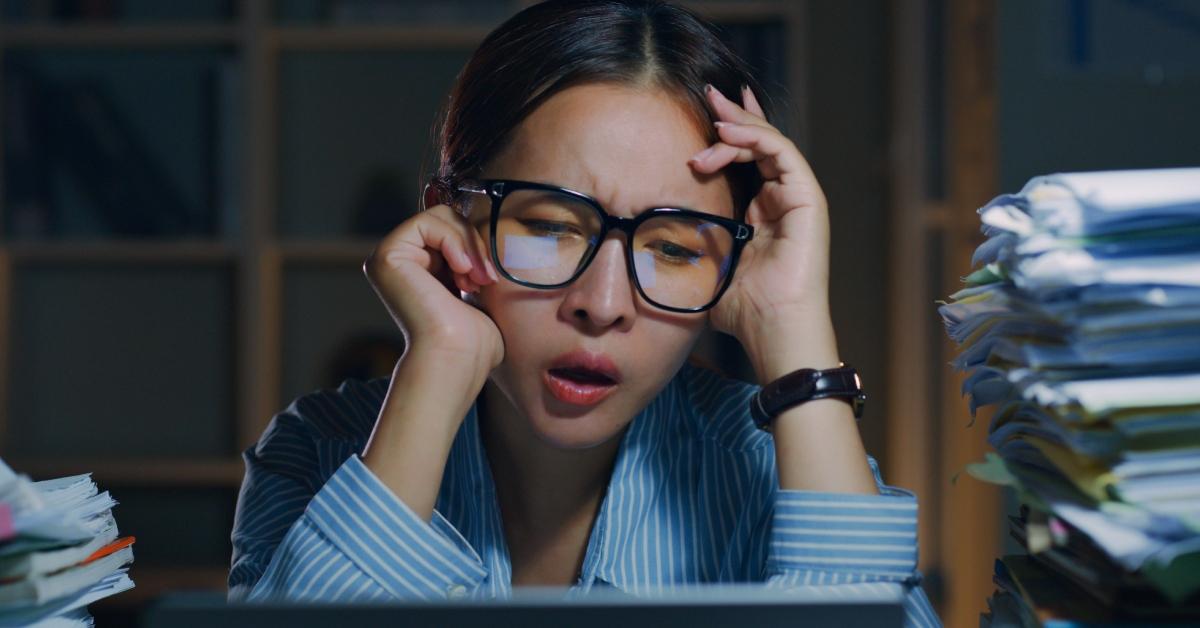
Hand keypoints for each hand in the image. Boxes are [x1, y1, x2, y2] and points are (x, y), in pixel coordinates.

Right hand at [363, 204, 504, 376]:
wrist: (457, 357)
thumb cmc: (473, 339)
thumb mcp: (478, 289)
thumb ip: (475, 262)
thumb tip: (490, 232)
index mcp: (417, 268)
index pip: (452, 228)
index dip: (476, 245)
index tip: (488, 279)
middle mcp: (399, 261)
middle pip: (446, 217)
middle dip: (473, 242)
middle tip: (485, 278)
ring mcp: (389, 257)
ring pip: (440, 216)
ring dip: (468, 245)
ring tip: (475, 280)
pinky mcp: (387, 255)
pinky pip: (428, 222)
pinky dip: (454, 241)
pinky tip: (462, 271)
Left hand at [688, 84, 835, 372]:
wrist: (774, 331)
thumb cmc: (743, 312)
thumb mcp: (706, 269)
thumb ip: (688, 251)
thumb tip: (645, 248)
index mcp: (761, 213)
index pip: (747, 160)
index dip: (728, 133)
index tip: (702, 113)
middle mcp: (783, 201)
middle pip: (759, 144)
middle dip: (732, 116)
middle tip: (707, 93)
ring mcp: (798, 199)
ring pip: (770, 143)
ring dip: (739, 125)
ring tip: (711, 115)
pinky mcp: (809, 201)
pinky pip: (783, 154)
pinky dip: (756, 139)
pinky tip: (726, 135)